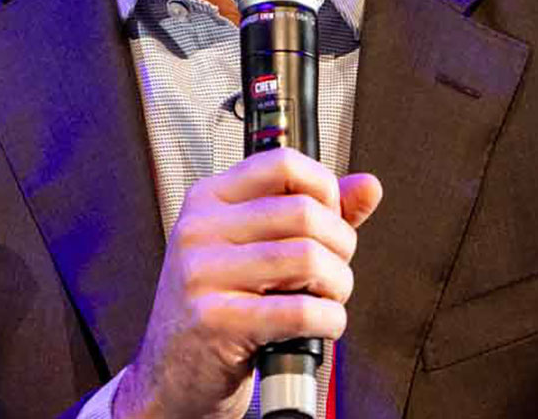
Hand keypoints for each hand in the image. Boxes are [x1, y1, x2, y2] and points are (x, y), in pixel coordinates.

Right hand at [113, 149, 383, 418]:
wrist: (171, 374)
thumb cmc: (218, 307)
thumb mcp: (254, 247)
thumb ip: (314, 213)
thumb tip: (367, 187)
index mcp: (208, 200)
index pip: (284, 163)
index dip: (325, 188)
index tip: (330, 216)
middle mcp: (199, 230)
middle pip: (306, 213)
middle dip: (341, 245)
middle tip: (334, 269)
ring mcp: (202, 274)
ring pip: (309, 259)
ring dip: (338, 285)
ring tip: (328, 298)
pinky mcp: (216, 321)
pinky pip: (301, 310)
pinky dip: (329, 320)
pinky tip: (322, 324)